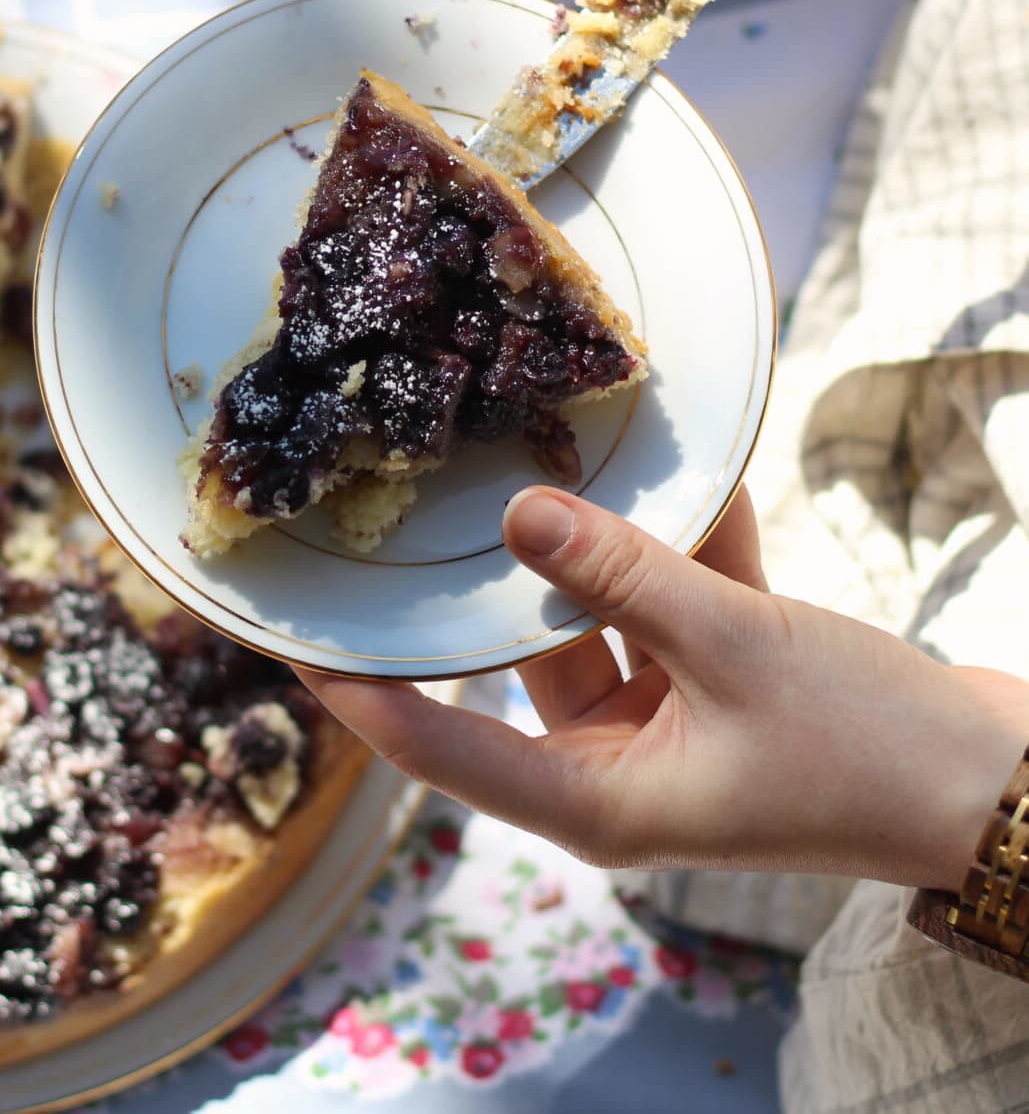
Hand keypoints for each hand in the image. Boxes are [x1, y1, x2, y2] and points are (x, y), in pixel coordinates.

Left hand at [295, 487, 1028, 890]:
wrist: (991, 781)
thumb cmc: (865, 746)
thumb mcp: (735, 647)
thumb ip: (625, 576)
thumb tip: (519, 514)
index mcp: (595, 797)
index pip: (440, 746)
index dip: (362, 696)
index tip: (295, 640)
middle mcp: (613, 767)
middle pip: (516, 665)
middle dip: (492, 585)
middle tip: (415, 509)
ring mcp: (662, 726)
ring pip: (597, 622)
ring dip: (598, 552)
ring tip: (551, 457)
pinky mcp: (712, 687)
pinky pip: (669, 610)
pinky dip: (677, 554)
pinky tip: (684, 475)